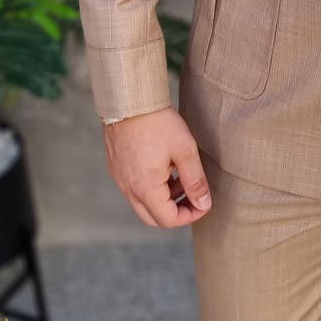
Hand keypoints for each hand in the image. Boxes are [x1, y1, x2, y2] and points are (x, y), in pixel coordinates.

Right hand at [102, 105, 212, 227]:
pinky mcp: (116, 167)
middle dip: (176, 211)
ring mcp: (119, 178)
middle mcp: (128, 188)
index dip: (189, 216)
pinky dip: (152, 186)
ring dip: (165, 198)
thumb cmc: (159, 123)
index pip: (167, 220)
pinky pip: (135, 188)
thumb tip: (204, 204)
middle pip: (153, 217)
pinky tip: (166, 167)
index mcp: (145, 188)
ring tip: (183, 177)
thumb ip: (196, 181)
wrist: (130, 100)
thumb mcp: (185, 151)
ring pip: (143, 202)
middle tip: (193, 196)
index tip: (203, 204)